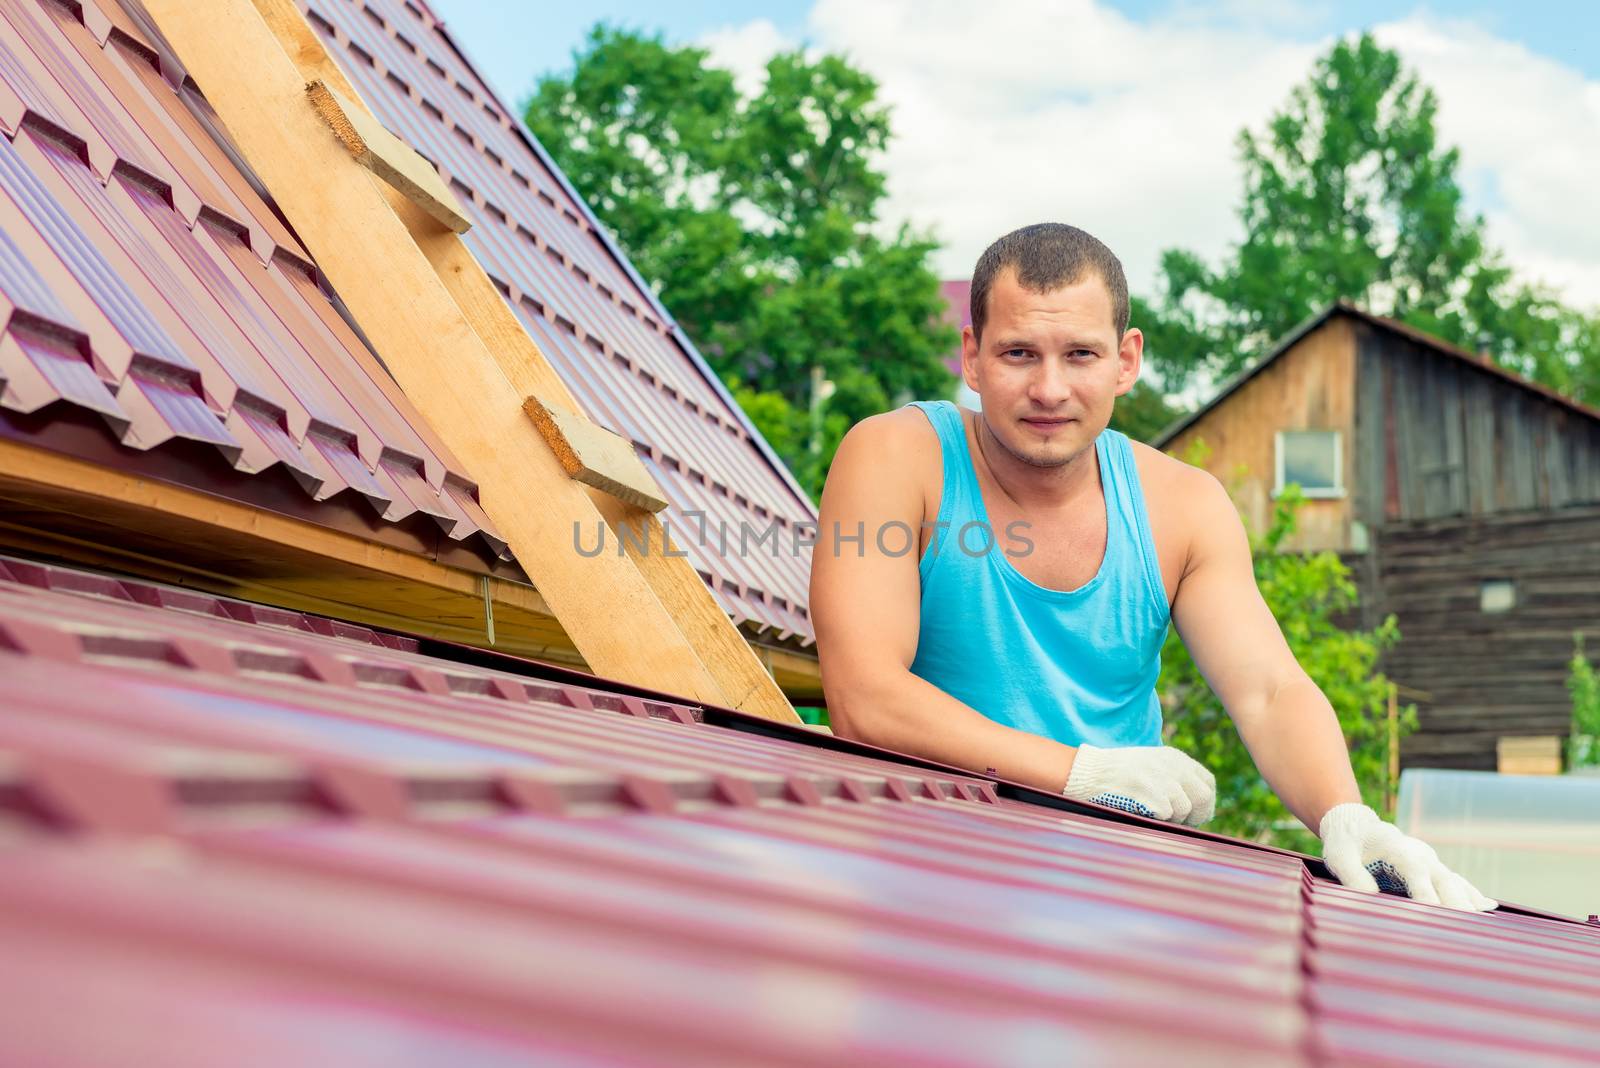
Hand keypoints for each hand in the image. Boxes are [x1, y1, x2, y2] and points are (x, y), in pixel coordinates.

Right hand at [1062, 744, 1215, 825]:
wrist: (1088, 772)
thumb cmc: (1115, 774)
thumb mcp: (1150, 765)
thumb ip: (1174, 778)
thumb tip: (1196, 805)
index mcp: (1175, 757)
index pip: (1207, 782)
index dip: (1205, 801)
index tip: (1195, 813)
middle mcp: (1174, 766)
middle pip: (1204, 797)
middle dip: (1196, 815)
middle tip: (1182, 824)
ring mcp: (1165, 780)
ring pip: (1185, 810)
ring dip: (1172, 819)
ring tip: (1151, 813)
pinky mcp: (1154, 796)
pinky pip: (1167, 817)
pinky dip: (1156, 820)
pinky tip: (1140, 812)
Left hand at [1319, 803, 1496, 911]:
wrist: (1353, 824)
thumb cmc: (1346, 842)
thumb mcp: (1340, 857)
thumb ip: (1353, 876)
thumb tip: (1370, 898)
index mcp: (1401, 852)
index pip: (1420, 878)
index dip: (1429, 900)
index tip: (1437, 922)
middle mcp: (1422, 856)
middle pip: (1447, 884)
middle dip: (1457, 907)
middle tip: (1468, 933)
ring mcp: (1430, 862)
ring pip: (1456, 883)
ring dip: (1469, 904)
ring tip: (1482, 926)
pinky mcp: (1432, 868)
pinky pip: (1456, 881)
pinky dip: (1471, 893)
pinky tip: (1488, 907)